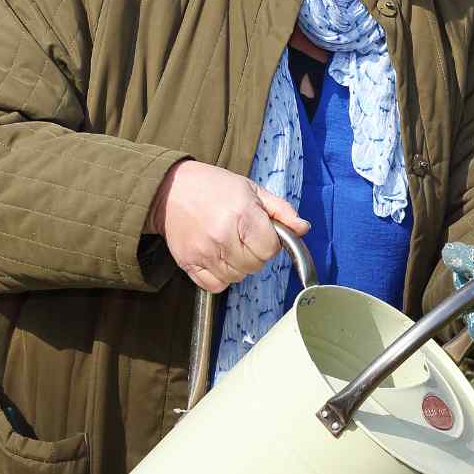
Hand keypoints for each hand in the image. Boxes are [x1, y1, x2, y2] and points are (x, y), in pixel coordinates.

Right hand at [147, 161, 308, 293]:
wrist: (170, 189)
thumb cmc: (213, 187)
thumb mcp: (252, 190)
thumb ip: (281, 210)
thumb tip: (303, 228)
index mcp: (242, 215)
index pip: (270, 250)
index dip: (270, 243)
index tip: (261, 233)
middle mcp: (223, 237)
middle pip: (255, 266)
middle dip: (255, 254)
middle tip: (243, 237)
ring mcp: (204, 253)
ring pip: (237, 278)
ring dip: (239, 266)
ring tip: (229, 245)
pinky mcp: (188, 264)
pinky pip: (216, 286)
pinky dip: (221, 277)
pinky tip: (217, 258)